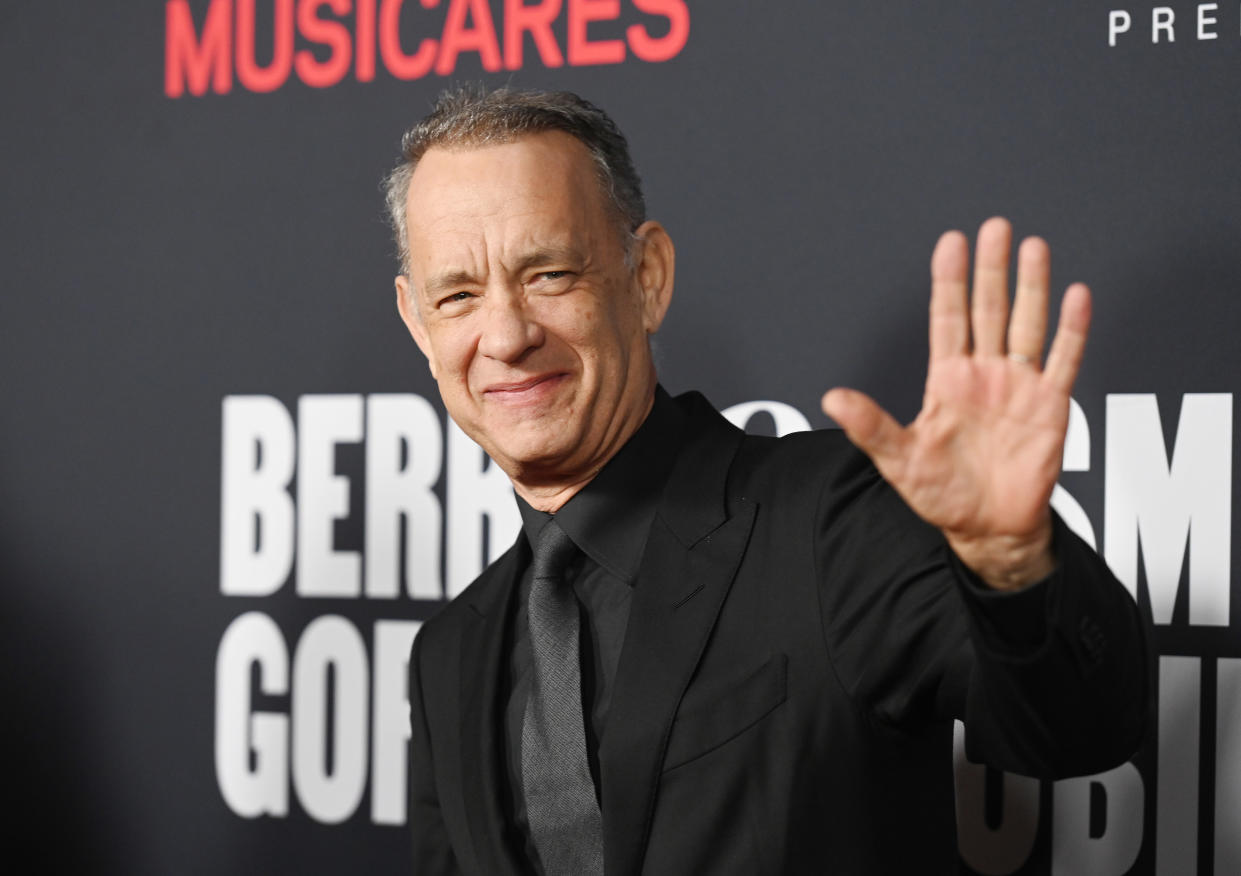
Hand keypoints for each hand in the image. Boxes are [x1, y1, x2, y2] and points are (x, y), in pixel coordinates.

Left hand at [821, 217, 1090, 589]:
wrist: (988, 528)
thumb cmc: (941, 494)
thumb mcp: (899, 460)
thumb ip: (871, 426)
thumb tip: (832, 398)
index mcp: (947, 381)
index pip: (947, 319)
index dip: (949, 281)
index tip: (950, 241)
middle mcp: (984, 374)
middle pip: (989, 311)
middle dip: (991, 270)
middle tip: (995, 228)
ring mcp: (1019, 386)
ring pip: (1027, 325)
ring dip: (1032, 288)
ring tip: (1034, 248)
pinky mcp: (1050, 405)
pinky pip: (1063, 360)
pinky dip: (1071, 330)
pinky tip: (1076, 296)